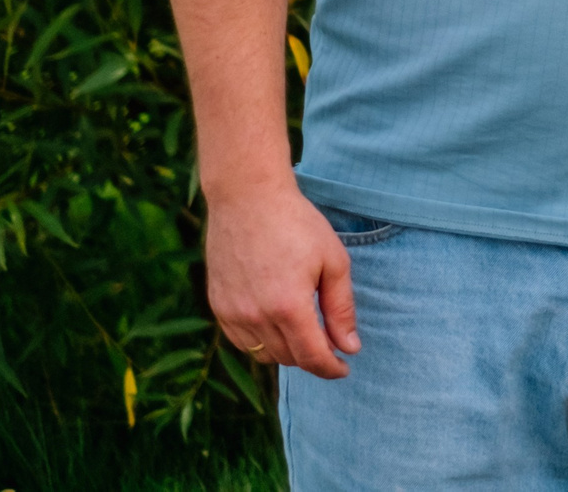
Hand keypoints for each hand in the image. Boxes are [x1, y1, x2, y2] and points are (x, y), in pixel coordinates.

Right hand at [205, 180, 360, 378]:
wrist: (248, 198)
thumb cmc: (297, 224)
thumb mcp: (333, 261)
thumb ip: (341, 308)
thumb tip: (350, 347)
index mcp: (288, 306)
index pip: (312, 357)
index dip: (331, 368)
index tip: (344, 368)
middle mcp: (256, 316)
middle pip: (289, 358)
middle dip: (313, 357)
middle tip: (329, 343)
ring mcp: (232, 313)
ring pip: (264, 354)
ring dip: (287, 351)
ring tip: (304, 331)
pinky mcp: (218, 306)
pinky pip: (242, 341)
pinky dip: (262, 341)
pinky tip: (276, 323)